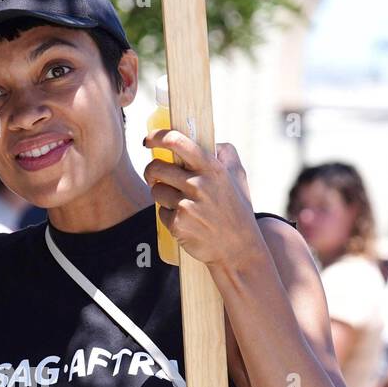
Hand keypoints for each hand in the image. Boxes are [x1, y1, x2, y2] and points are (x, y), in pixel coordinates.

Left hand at [143, 129, 263, 268]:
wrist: (237, 249)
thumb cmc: (237, 210)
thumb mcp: (238, 176)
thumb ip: (225, 153)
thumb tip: (205, 139)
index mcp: (212, 168)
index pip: (178, 142)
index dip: (158, 137)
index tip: (149, 139)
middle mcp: (198, 184)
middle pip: (156, 167)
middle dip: (151, 170)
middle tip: (154, 174)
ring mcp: (186, 205)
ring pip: (155, 190)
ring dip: (160, 193)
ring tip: (178, 201)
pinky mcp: (178, 224)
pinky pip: (161, 212)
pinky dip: (168, 215)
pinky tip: (185, 220)